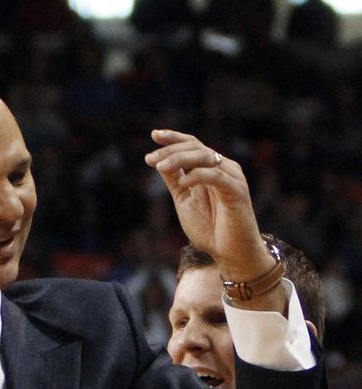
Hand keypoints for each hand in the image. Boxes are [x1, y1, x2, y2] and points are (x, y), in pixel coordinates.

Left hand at [145, 130, 278, 306]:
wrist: (230, 253)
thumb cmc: (210, 229)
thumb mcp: (185, 201)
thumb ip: (176, 181)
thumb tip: (160, 163)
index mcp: (210, 169)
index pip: (192, 145)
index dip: (174, 138)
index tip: (154, 135)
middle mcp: (223, 168)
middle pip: (196, 147)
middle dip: (171, 150)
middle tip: (150, 159)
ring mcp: (232, 178)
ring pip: (206, 157)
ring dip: (180, 159)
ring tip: (159, 166)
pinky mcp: (237, 191)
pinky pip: (216, 176)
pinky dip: (198, 175)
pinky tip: (183, 181)